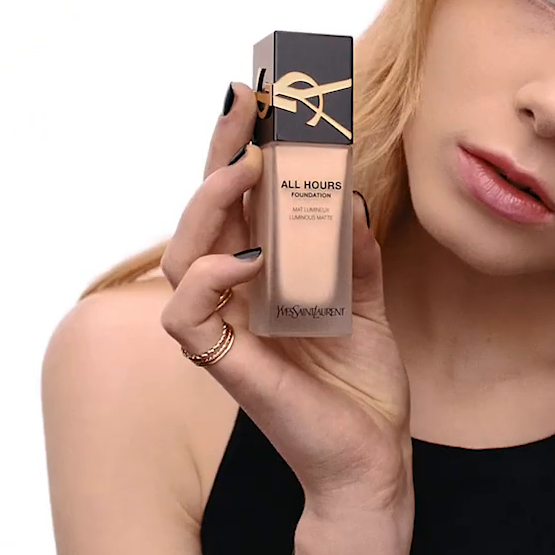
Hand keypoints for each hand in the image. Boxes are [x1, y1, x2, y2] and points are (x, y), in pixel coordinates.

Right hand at [158, 82, 412, 519]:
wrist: (374, 459)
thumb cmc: (361, 387)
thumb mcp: (367, 300)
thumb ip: (354, 250)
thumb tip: (348, 195)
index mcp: (262, 277)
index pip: (236, 203)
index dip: (235, 148)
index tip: (253, 95)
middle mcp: (234, 297)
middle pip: (200, 215)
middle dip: (217, 153)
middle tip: (245, 105)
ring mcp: (226, 330)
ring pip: (180, 256)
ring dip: (208, 205)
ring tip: (246, 170)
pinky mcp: (228, 367)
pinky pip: (188, 318)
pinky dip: (209, 279)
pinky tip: (247, 260)